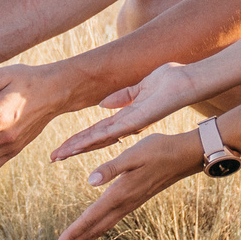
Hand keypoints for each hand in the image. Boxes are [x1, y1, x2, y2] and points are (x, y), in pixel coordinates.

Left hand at [48, 131, 203, 239]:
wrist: (184, 156)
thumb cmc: (158, 150)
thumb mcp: (133, 154)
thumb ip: (112, 167)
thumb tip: (91, 181)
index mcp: (119, 194)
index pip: (89, 219)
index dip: (71, 235)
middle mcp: (123, 204)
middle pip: (92, 231)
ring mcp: (129, 205)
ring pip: (100, 228)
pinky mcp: (132, 201)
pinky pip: (108, 221)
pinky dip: (94, 230)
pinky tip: (89, 232)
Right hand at [49, 63, 200, 162]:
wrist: (187, 82)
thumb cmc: (170, 81)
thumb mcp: (141, 87)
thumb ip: (123, 96)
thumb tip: (103, 103)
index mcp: (127, 117)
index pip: (98, 130)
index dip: (80, 138)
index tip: (63, 146)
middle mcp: (126, 126)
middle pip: (94, 139)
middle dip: (73, 148)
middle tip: (53, 157)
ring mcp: (130, 125)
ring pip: (98, 139)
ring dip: (77, 146)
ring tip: (59, 155)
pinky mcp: (135, 121)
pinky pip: (109, 131)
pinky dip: (92, 138)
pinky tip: (77, 144)